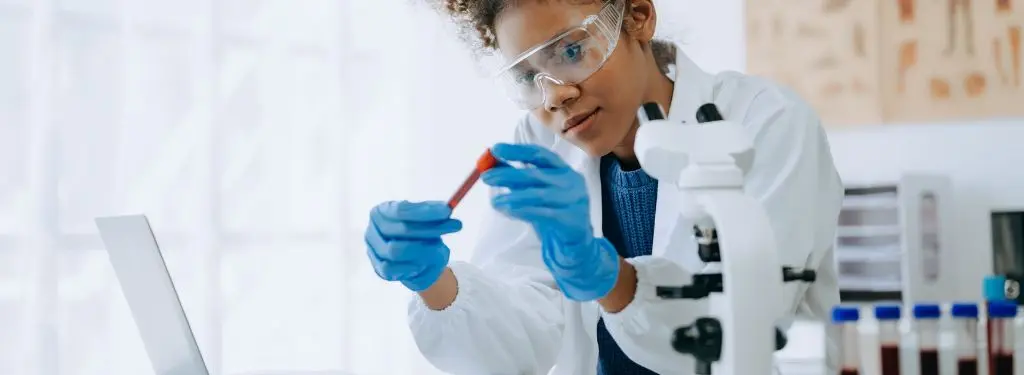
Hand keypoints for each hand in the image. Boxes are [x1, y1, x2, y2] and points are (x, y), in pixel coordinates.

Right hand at [364, 201, 461, 291]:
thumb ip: (435, 214)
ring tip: (437, 248)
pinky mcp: (378, 268)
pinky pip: (393, 268)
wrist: (419, 262)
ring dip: (422, 250)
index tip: (447, 210)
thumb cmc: (421, 235)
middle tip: (455, 225)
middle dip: (431, 228)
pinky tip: (423, 263)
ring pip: (396, 250)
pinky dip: (411, 266)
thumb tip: (446, 209)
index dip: (425, 211)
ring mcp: (373, 250)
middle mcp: (372, 229)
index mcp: (382, 211)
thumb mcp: (430, 221)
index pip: (401, 210)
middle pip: (402, 229)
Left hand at [481, 143, 619, 300]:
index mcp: (562, 168)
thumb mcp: (536, 190)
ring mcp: (574, 200)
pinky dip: (523, 211)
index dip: (517, 151)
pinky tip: (508, 211)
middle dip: (509, 175)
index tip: (495, 149)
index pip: (539, 154)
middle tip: (486, 177)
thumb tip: (489, 162)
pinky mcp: (571, 219)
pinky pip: (543, 214)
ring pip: (539, 195)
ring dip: (513, 197)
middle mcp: (571, 181)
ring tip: (494, 201)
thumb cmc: (552, 210)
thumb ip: (516, 175)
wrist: (575, 240)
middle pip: (536, 174)